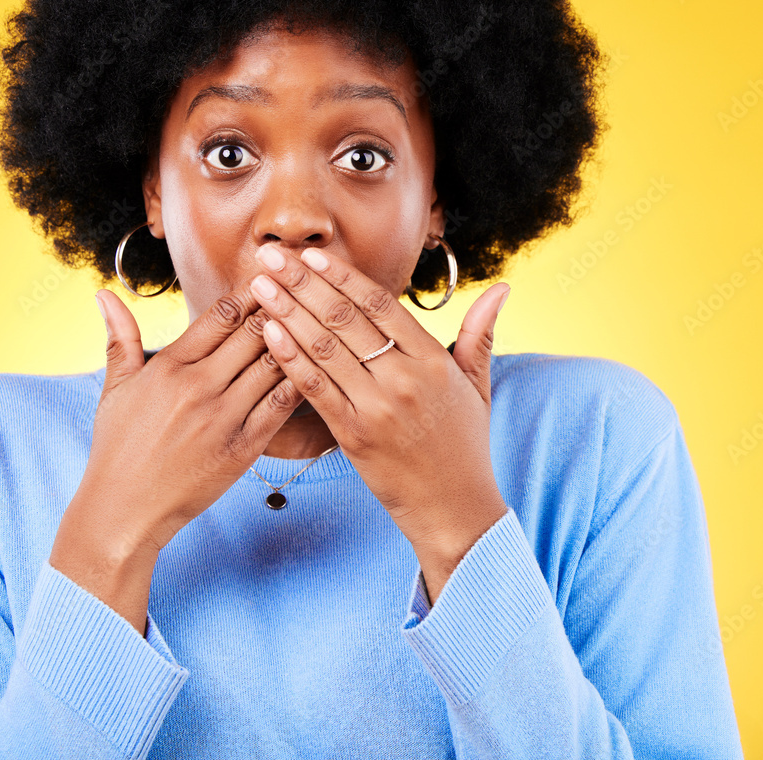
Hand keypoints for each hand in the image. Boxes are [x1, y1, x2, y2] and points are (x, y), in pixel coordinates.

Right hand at [85, 277, 304, 554]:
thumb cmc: (118, 447)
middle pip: (252, 334)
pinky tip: (318, 367)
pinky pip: (281, 407)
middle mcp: (198, 387)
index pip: (220, 316)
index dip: (250, 293)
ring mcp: (223, 418)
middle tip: (304, 290)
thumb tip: (102, 293)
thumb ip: (119, 336)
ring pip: (273, 365)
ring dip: (297, 340)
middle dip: (281, 308)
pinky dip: (301, 382)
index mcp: (169, 367)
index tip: (271, 278)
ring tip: (318, 321)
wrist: (124, 512)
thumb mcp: (114, 388)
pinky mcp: (243, 448)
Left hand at [248, 243, 509, 575]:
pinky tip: (269, 332)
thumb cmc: (464, 442)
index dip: (342, 276)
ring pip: (324, 349)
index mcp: (433, 360)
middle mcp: (404, 379)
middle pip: (345, 319)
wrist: (453, 508)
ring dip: (287, 313)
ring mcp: (376, 408)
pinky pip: (315, 389)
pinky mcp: (353, 435)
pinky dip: (290, 358)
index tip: (312, 254)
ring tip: (260, 286)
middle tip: (271, 256)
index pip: (379, 304)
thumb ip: (481, 332)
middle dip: (302, 283)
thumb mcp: (477, 384)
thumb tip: (503, 288)